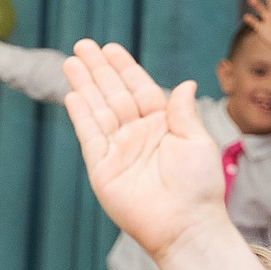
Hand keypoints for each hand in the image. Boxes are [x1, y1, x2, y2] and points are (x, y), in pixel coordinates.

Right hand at [62, 41, 226, 263]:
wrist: (185, 224)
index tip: (110, 48)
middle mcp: (137, 134)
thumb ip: (183, 112)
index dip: (124, 68)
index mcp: (162, 125)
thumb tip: (185, 84)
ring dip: (84, 86)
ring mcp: (118, 150)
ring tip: (71, 62)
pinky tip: (73, 94)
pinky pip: (89, 135)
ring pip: (98, 109)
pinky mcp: (103, 168)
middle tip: (82, 45)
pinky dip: (81, 115)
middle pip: (113, 94)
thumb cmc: (199, 186)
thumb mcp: (197, 141)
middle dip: (98, 70)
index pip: (139, 88)